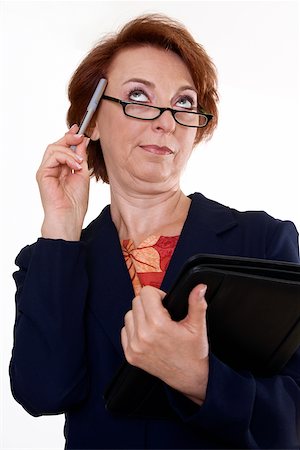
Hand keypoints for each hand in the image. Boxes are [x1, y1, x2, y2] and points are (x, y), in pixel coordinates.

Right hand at [36, 124, 89, 239]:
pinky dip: (66, 157)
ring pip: (54, 148)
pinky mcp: (42, 173)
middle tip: (81, 136)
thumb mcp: (83, 173)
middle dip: (70, 138)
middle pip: (57, 145)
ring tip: (80, 161)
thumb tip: (83, 140)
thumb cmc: (76, 201)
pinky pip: (53, 156)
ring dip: (69, 150)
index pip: (63, 148)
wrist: (69, 217)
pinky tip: (75, 165)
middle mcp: (52, 168)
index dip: (71, 137)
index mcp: (62, 168)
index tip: (80, 129)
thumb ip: (81, 157)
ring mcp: (46, 170)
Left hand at [121, 284, 208, 404]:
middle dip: (149, 303)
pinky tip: (148, 334)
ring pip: (129, 314)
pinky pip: (125, 331)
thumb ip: (197, 304)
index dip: (158, 294)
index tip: (165, 303)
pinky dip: (134, 329)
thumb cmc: (194, 353)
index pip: (146, 293)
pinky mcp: (130, 355)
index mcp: (158, 325)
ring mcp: (134, 346)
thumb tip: (199, 287)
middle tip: (162, 313)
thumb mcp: (198, 326)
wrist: (189, 378)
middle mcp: (143, 336)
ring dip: (140, 315)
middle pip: (136, 301)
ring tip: (155, 324)